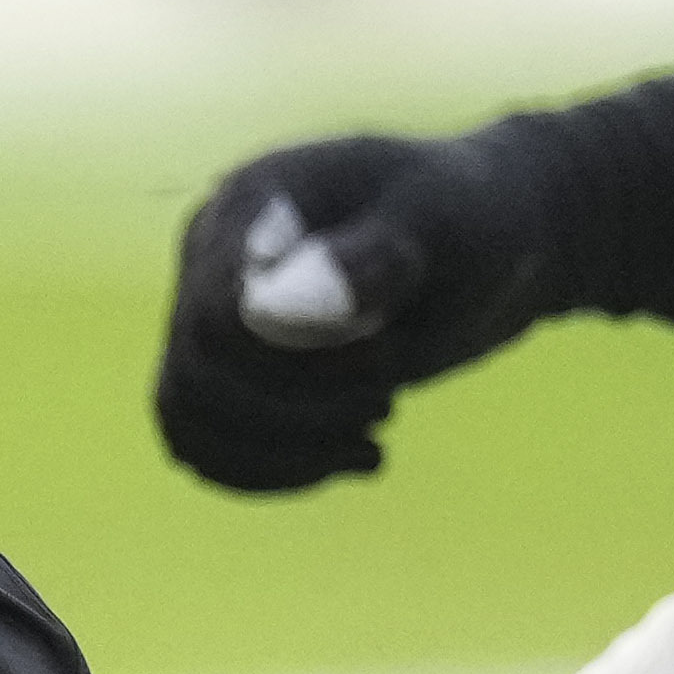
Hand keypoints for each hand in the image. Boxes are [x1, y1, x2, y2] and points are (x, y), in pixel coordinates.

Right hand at [152, 127, 550, 493]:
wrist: (486, 245)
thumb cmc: (472, 220)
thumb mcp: (446, 227)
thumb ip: (373, 257)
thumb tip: (286, 308)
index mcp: (251, 202)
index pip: (216, 314)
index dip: (291, 362)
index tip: (383, 354)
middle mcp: (214, 254)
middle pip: (198, 372)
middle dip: (297, 412)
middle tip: (386, 402)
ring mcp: (215, 312)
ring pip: (186, 415)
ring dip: (281, 452)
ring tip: (372, 443)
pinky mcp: (232, 366)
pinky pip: (201, 441)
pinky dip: (270, 471)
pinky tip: (351, 462)